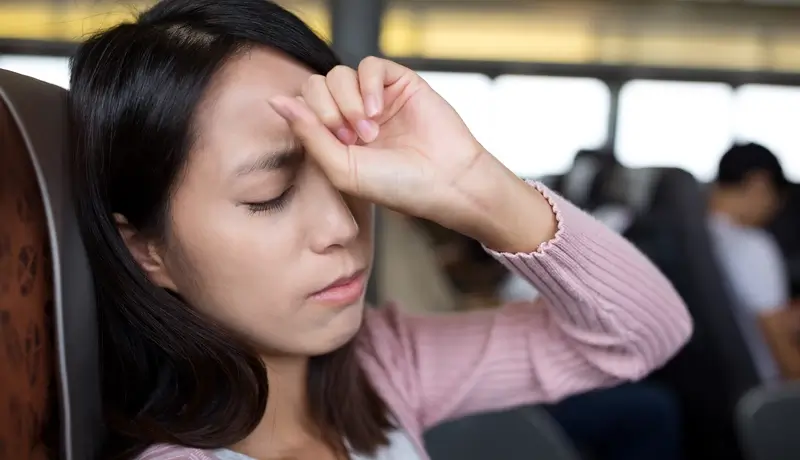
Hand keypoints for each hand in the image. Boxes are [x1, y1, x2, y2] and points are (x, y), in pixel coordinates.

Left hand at [269, 57, 555, 250]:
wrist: (446, 182)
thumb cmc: (397, 186)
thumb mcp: (342, 169)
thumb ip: (309, 134)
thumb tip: (276, 101)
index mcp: (334, 138)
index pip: (301, 107)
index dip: (309, 119)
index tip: (335, 144)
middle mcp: (351, 115)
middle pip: (315, 86)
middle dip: (326, 111)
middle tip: (350, 138)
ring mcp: (375, 98)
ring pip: (339, 74)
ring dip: (348, 102)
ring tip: (369, 131)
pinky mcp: (399, 84)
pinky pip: (370, 65)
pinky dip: (368, 85)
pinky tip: (378, 111)